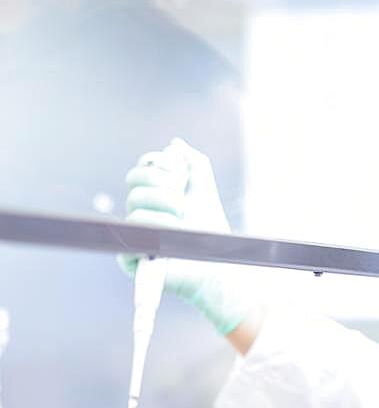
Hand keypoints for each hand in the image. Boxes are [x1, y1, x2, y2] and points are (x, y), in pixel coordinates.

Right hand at [118, 138, 255, 334]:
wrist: (218, 263)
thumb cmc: (210, 230)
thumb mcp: (205, 191)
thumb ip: (193, 164)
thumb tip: (175, 144)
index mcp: (154, 196)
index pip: (141, 170)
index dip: (156, 164)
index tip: (177, 172)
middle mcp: (140, 212)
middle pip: (135, 183)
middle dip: (163, 186)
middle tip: (183, 202)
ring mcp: (134, 234)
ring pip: (135, 206)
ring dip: (166, 210)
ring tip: (183, 223)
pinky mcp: (131, 257)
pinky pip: (131, 234)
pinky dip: (155, 231)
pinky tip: (171, 237)